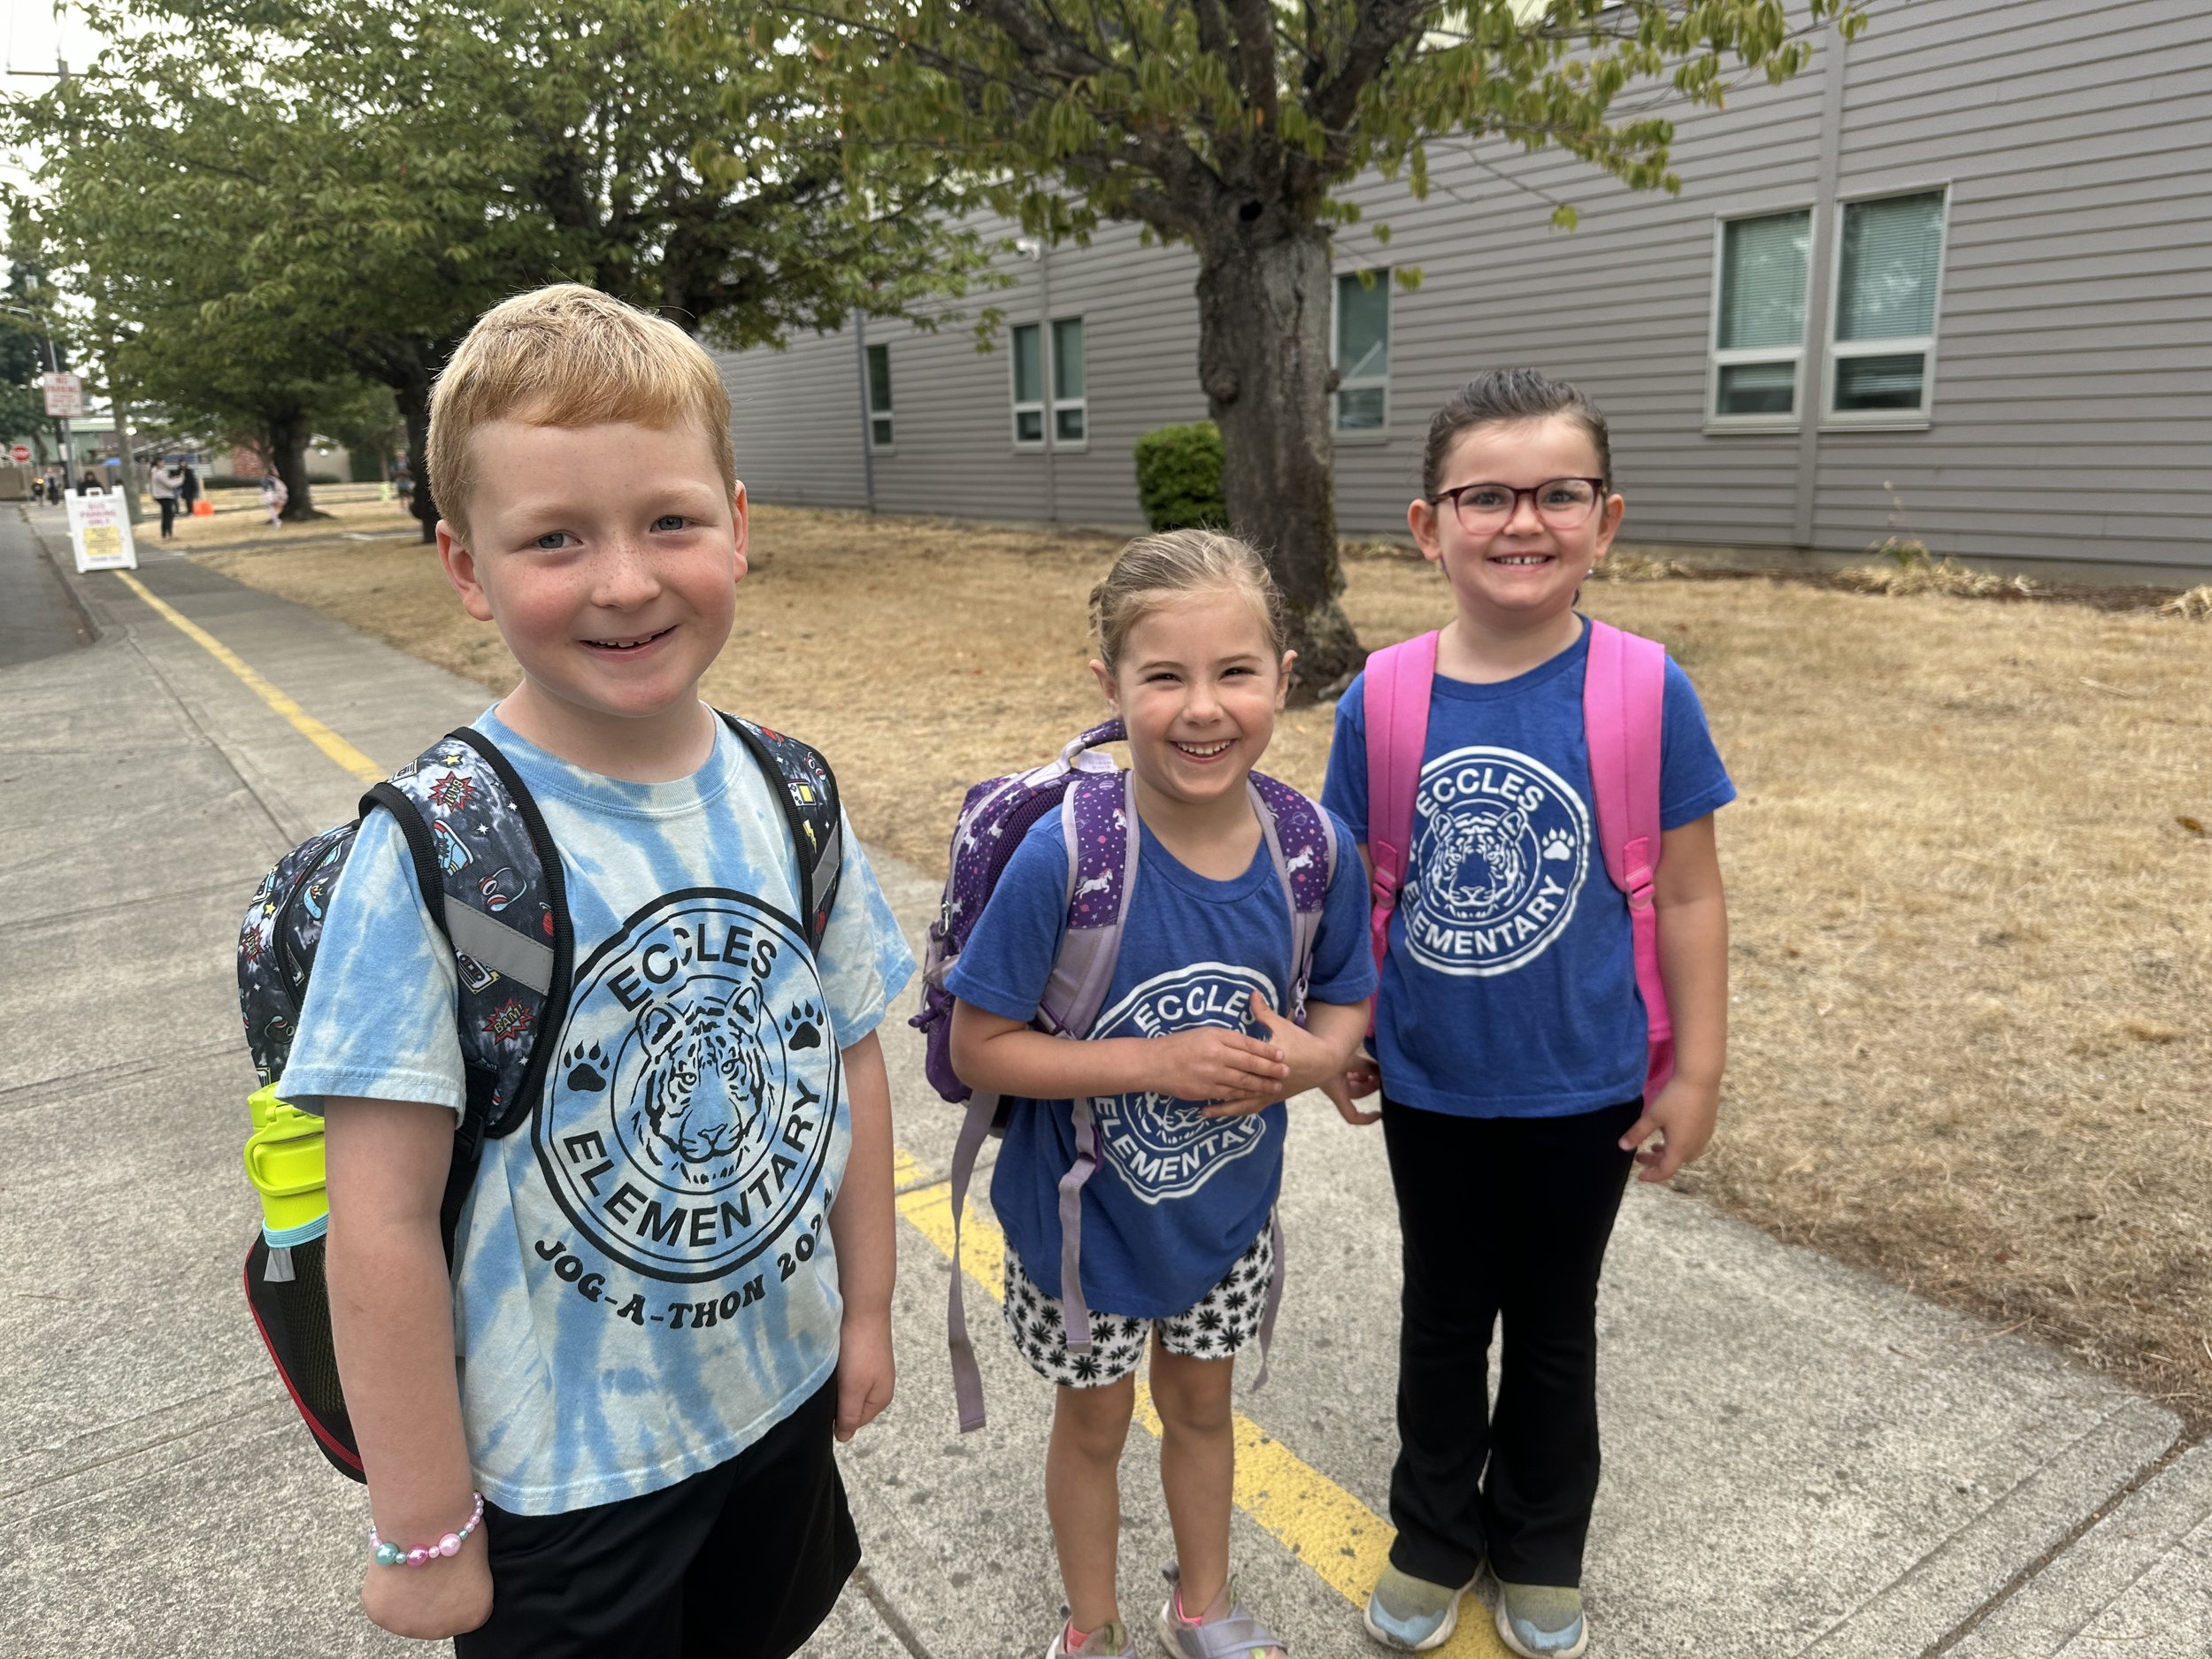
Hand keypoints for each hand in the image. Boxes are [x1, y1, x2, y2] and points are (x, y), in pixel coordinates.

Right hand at [360, 1527, 492, 1638]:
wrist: (427, 1521)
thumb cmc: (460, 1528)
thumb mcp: (479, 1559)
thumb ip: (466, 1580)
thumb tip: (452, 1579)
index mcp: (474, 1614)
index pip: (465, 1607)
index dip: (457, 1582)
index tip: (452, 1565)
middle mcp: (443, 1629)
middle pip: (434, 1615)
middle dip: (432, 1593)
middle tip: (428, 1565)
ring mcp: (410, 1627)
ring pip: (405, 1613)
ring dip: (405, 1594)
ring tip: (409, 1564)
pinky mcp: (382, 1616)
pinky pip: (381, 1604)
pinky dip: (384, 1587)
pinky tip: (393, 1566)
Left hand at [834, 1308, 894, 1441]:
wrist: (863, 1307)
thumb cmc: (859, 1350)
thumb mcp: (853, 1389)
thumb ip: (849, 1416)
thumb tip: (844, 1438)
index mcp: (881, 1399)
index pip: (853, 1423)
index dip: (836, 1416)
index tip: (824, 1401)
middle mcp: (879, 1386)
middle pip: (851, 1406)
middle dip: (837, 1399)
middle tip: (824, 1386)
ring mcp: (872, 1370)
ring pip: (848, 1389)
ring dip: (836, 1384)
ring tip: (827, 1373)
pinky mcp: (864, 1356)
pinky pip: (848, 1372)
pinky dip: (838, 1370)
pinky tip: (832, 1362)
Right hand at [1147, 1020, 1287, 1107]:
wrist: (1154, 1064)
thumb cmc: (1180, 1045)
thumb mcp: (1204, 1033)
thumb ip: (1227, 1038)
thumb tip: (1248, 1044)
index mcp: (1217, 1037)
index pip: (1248, 1044)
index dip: (1267, 1050)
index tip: (1282, 1054)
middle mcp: (1216, 1055)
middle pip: (1250, 1063)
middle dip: (1271, 1069)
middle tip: (1287, 1072)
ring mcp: (1211, 1075)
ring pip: (1243, 1081)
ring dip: (1262, 1085)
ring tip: (1276, 1086)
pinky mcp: (1206, 1091)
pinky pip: (1230, 1094)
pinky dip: (1245, 1095)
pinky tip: (1255, 1096)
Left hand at [1197, 990, 1334, 1117]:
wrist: (1322, 1064)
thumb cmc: (1300, 1041)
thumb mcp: (1282, 1025)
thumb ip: (1263, 1012)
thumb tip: (1251, 992)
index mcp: (1268, 1061)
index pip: (1242, 1062)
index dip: (1221, 1063)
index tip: (1202, 1062)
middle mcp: (1268, 1080)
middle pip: (1239, 1085)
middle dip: (1216, 1087)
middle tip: (1192, 1087)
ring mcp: (1270, 1092)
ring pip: (1243, 1102)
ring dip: (1224, 1107)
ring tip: (1203, 1110)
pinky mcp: (1272, 1099)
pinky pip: (1251, 1108)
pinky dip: (1236, 1111)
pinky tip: (1221, 1113)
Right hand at [1318, 1046, 1381, 1126]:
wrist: (1308, 1043)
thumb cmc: (1325, 1054)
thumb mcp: (1351, 1062)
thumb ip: (1368, 1068)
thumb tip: (1383, 1072)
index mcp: (1337, 1092)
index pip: (1352, 1116)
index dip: (1367, 1119)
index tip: (1380, 1113)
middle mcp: (1335, 1087)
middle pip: (1357, 1093)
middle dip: (1370, 1086)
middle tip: (1381, 1075)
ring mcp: (1333, 1077)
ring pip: (1353, 1082)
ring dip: (1364, 1076)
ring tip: (1375, 1066)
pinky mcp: (1332, 1067)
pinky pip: (1348, 1072)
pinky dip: (1358, 1069)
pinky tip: (1365, 1060)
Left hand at [1619, 1074, 1718, 1182]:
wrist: (1701, 1079)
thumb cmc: (1675, 1099)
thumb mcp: (1652, 1116)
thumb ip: (1637, 1133)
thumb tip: (1622, 1147)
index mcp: (1680, 1148)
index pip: (1665, 1171)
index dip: (1652, 1176)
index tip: (1639, 1176)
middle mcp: (1694, 1147)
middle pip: (1674, 1162)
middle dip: (1656, 1162)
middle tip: (1640, 1156)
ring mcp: (1704, 1137)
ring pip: (1684, 1154)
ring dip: (1668, 1153)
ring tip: (1654, 1146)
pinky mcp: (1708, 1127)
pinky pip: (1692, 1144)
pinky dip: (1679, 1145)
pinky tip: (1671, 1132)